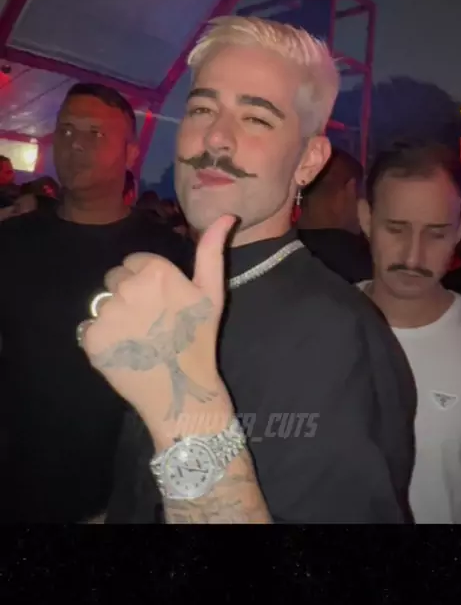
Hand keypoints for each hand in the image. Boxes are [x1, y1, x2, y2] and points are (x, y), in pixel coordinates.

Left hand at [79, 215, 235, 435]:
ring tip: (137, 337)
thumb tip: (226, 215)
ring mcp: (108, 313)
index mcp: (155, 271)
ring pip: (102, 303)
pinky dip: (101, 338)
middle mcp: (128, 286)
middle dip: (128, 295)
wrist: (181, 390)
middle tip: (149, 321)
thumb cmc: (199, 338)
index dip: (146, 281)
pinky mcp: (91, 337)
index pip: (133, 262)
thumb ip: (212, 250)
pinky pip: (89, 326)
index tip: (160, 303)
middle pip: (115, 279)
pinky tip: (123, 350)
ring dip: (114, 315)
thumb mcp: (212, 292)